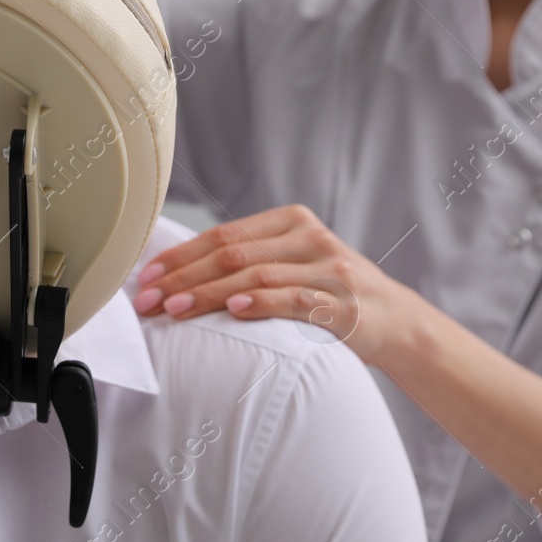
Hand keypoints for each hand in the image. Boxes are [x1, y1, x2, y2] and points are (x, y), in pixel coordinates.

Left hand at [132, 204, 413, 361]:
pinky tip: (232, 310)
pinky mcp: (342, 301)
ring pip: (256, 275)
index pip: (223, 234)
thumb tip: (178, 274)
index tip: (146, 277)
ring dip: (209, 294)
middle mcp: (309, 237)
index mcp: (290, 221)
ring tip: (176, 310)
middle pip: (232, 254)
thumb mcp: (294, 263)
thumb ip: (251, 261)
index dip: (180, 256)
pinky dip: (260, 303)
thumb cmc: (329, 293)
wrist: (395, 320)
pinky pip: (293, 299)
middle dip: (183, 278)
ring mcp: (328, 268)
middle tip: (148, 300)